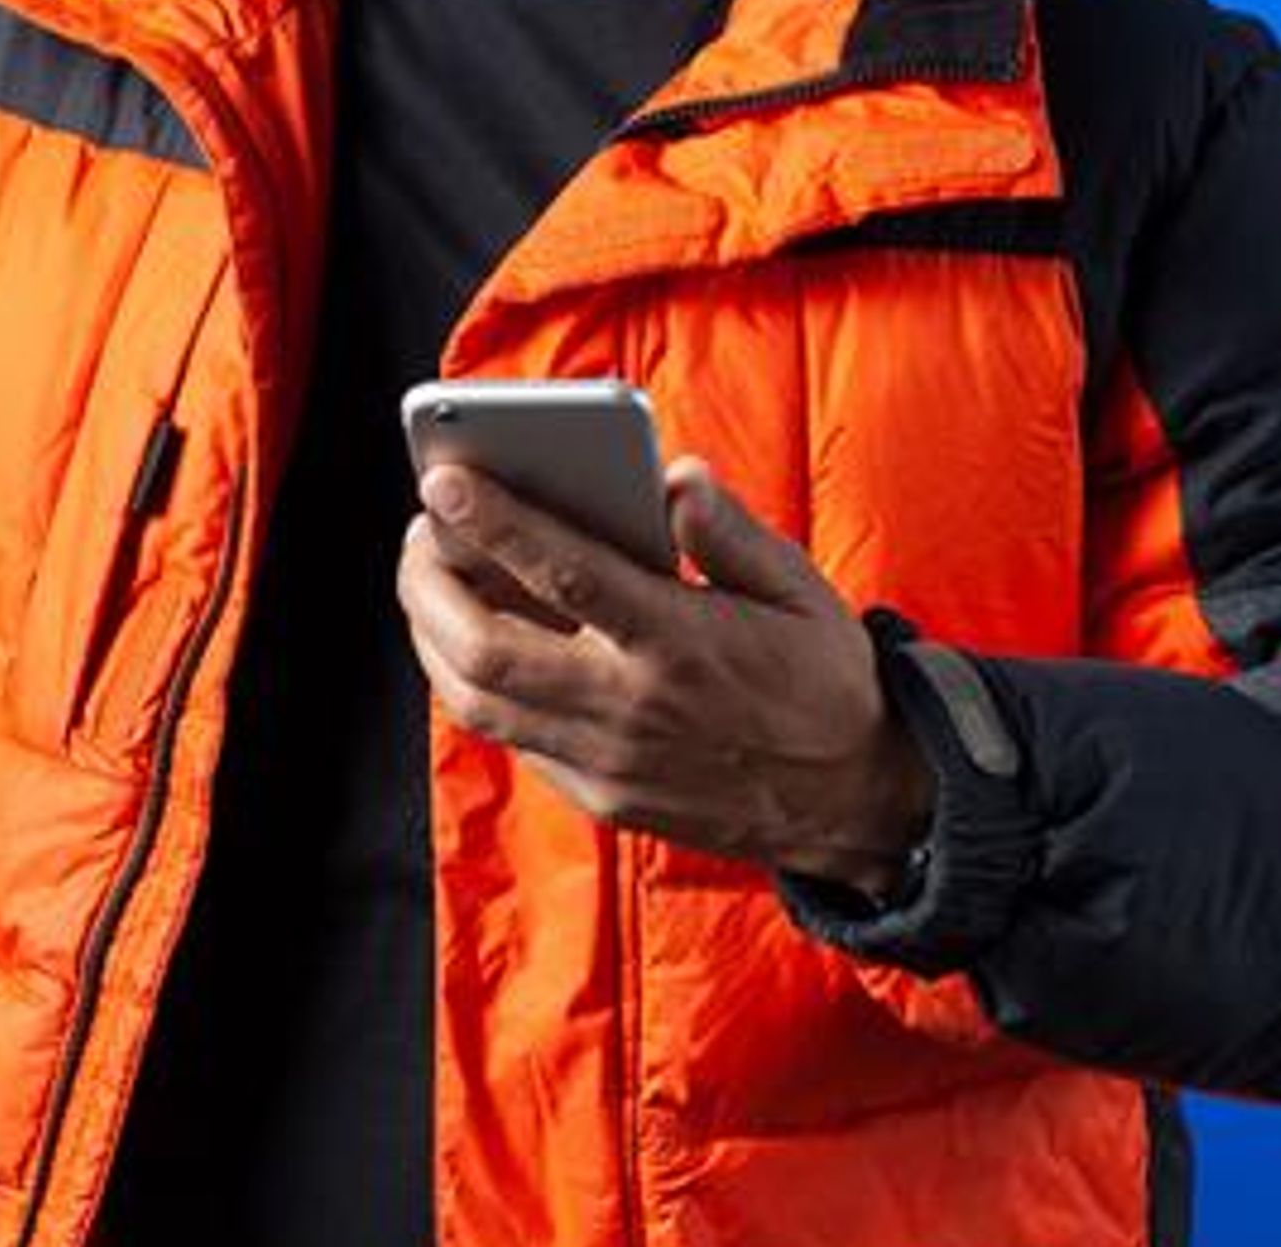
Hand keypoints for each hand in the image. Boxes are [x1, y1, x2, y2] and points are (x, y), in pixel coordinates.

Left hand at [396, 456, 934, 896]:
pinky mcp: (601, 796)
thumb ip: (729, 532)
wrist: (858, 803)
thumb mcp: (800, 591)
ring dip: (433, 638)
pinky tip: (473, 643)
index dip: (494, 522)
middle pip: (486, 649)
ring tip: (431, 583)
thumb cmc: (826, 682)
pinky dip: (476, 686)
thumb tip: (671, 476)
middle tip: (421, 535)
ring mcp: (608, 760)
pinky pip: (512, 737)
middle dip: (429, 585)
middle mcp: (631, 706)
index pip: (564, 572)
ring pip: (478, 702)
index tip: (444, 480)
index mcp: (680, 641)